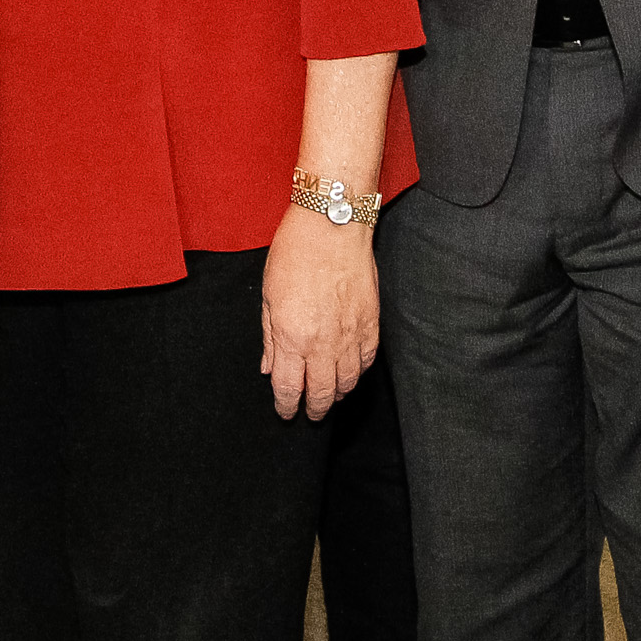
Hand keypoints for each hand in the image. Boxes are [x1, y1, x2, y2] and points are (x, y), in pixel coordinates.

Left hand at [260, 209, 378, 420]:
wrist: (333, 226)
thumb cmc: (295, 253)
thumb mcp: (269, 296)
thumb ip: (270, 338)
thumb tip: (269, 368)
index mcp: (293, 337)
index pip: (290, 388)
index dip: (286, 406)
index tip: (285, 412)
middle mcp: (324, 343)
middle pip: (323, 393)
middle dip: (315, 409)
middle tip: (310, 413)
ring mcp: (351, 335)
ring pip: (348, 382)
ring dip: (337, 394)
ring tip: (329, 395)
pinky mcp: (371, 323)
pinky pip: (367, 361)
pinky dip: (357, 372)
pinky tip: (349, 372)